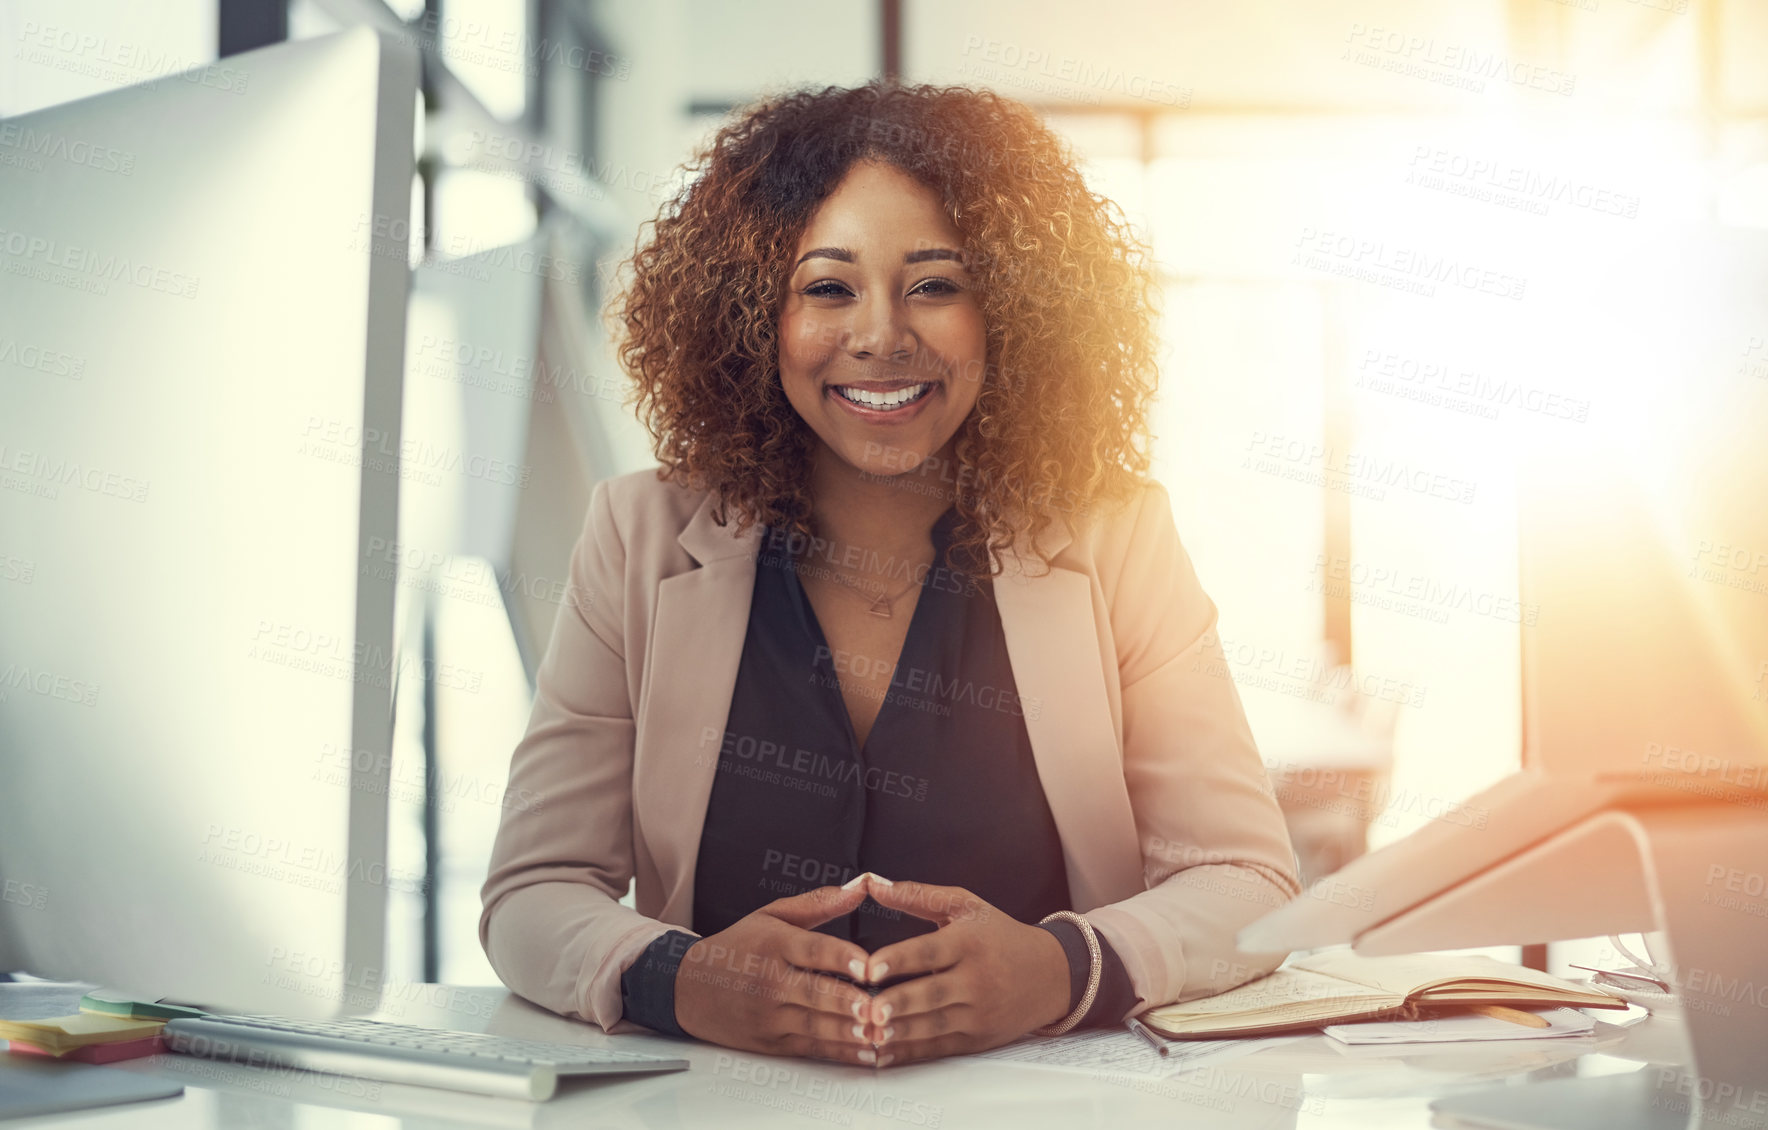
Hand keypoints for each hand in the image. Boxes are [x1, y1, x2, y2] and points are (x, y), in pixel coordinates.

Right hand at [673, 883, 880, 1063]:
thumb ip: (820, 902)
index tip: (867, 964)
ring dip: (848, 1031)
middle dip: (847, 1002)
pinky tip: (863, 1051)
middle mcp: (770, 981)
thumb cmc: (737, 947)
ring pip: (814, 1025)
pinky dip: (839, 1052)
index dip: (840, 957)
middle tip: (878, 1006)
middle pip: (814, 992)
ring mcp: (768, 1015)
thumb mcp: (772, 915)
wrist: (688, 988)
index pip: (811, 950)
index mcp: (773, 944)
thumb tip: (862, 885)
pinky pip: (810, 1047)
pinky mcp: (770, 1042)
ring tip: (877, 1032)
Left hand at [853, 876, 1072, 1066]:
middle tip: (868, 1009)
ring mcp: (979, 1012)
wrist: (1051, 974)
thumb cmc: (1000, 935)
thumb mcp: (965, 906)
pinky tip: (886, 1051)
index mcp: (969, 942)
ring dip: (901, 1031)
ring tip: (870, 1032)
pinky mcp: (979, 1038)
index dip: (899, 960)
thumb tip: (871, 883)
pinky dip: (912, 1052)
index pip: (930, 951)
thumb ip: (916, 895)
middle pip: (932, 992)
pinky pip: (941, 1047)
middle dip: (899, 1003)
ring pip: (935, 1025)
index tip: (869, 969)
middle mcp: (976, 979)